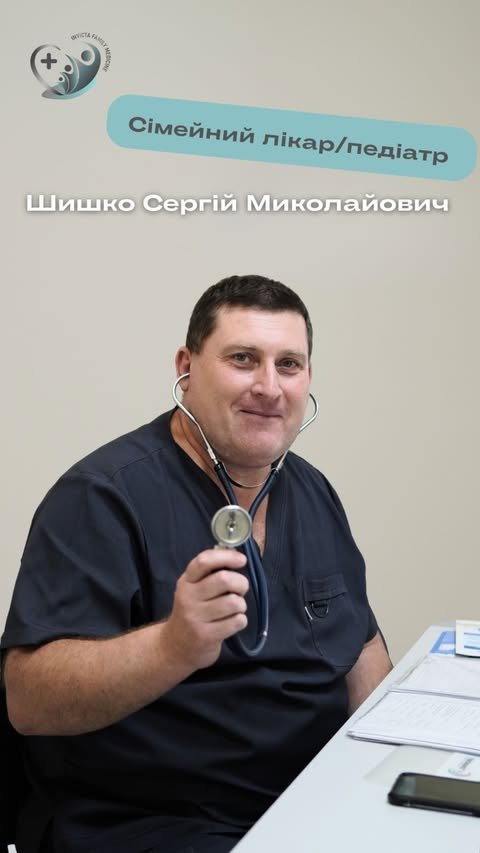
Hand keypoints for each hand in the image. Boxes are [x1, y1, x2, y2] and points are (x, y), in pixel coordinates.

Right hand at [162, 548, 248, 670]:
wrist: (175, 647)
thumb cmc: (192, 612)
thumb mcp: (193, 589)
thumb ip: (210, 573)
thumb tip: (234, 554)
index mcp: (186, 582)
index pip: (204, 561)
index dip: (226, 556)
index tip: (241, 560)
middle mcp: (188, 597)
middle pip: (224, 580)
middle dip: (241, 583)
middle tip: (240, 590)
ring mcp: (196, 618)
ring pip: (233, 602)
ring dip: (241, 604)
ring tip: (234, 609)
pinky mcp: (206, 636)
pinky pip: (236, 621)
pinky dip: (240, 620)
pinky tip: (232, 622)